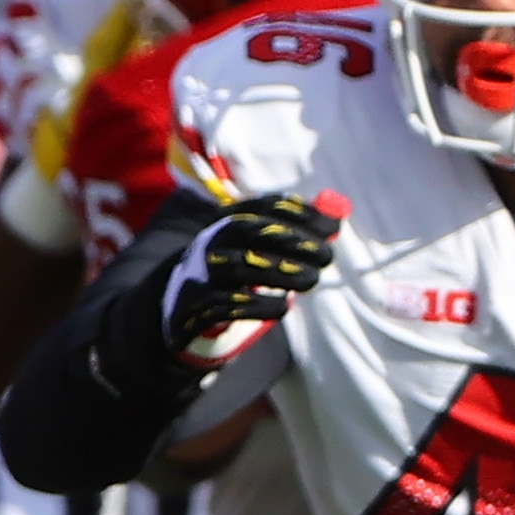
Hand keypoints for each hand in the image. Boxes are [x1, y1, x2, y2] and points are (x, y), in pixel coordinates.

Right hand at [155, 193, 340, 370]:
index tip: (332, 228)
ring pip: (244, 267)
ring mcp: (199, 273)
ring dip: (285, 274)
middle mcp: (209, 242)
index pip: (265, 207)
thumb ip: (292, 228)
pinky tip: (283, 307)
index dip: (302, 214)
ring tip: (311, 280)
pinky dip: (262, 306)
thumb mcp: (253, 242)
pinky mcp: (194, 306)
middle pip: (253, 232)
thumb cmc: (232, 266)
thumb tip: (335, 217)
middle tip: (327, 256)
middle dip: (296, 242)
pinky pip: (230, 304)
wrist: (179, 303)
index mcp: (225, 220)